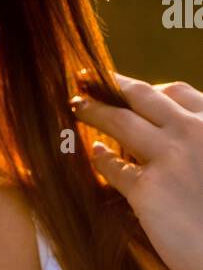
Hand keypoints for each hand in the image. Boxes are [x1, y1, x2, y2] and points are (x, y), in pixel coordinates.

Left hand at [70, 71, 202, 269]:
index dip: (149, 90)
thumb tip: (173, 133)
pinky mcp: (148, 190)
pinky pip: (113, 165)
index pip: (177, 93)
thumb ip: (201, 142)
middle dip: (112, 85)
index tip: (130, 91)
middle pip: (143, 97)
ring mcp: (170, 158)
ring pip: (120, 122)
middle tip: (88, 79)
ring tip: (77, 105)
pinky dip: (100, 156)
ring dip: (93, 110)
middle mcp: (194, 132)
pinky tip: (95, 153)